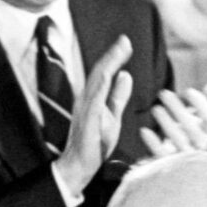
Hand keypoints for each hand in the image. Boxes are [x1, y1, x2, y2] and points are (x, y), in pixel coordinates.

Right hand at [54, 37, 134, 194]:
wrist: (80, 166)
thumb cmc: (95, 143)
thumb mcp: (113, 117)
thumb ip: (118, 97)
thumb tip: (126, 75)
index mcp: (93, 98)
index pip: (104, 73)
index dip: (114, 57)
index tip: (126, 43)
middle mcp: (86, 99)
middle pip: (100, 72)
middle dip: (112, 55)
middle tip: (125, 40)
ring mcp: (85, 110)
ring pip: (97, 82)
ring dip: (108, 65)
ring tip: (120, 50)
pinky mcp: (87, 122)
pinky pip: (94, 101)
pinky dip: (101, 87)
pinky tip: (109, 75)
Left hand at [140, 82, 206, 156]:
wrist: (180, 161)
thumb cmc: (191, 133)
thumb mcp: (200, 116)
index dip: (200, 103)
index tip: (187, 91)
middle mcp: (200, 146)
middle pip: (192, 128)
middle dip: (178, 109)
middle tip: (163, 93)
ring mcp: (185, 156)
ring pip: (178, 140)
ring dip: (166, 123)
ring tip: (155, 108)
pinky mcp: (170, 163)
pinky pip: (162, 154)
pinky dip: (153, 143)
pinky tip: (144, 131)